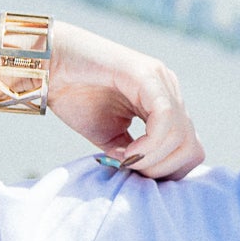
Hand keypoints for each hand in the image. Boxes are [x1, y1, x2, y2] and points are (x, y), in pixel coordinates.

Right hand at [43, 23, 203, 176]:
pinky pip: (166, 116)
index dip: (169, 171)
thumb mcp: (109, 136)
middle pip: (192, 146)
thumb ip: (132, 154)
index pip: (189, 147)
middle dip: (164, 169)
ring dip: (155, 158)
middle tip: (134, 171)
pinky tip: (129, 150)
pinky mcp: (147, 74)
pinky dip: (151, 143)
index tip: (138, 175)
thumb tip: (145, 171)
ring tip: (127, 160)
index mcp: (164, 104)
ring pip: (182, 134)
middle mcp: (169, 90)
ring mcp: (161, 80)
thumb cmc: (73, 96)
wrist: (48, 65)